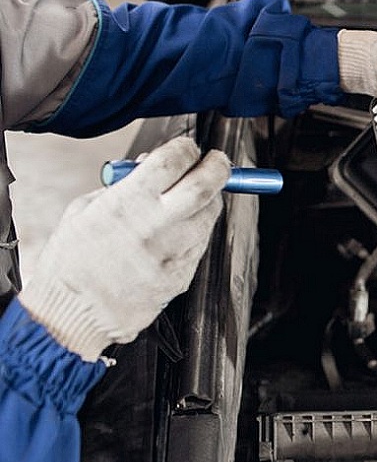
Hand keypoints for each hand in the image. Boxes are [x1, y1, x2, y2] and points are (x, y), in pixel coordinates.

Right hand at [19, 136, 229, 361]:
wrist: (73, 314)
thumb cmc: (73, 260)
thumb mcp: (86, 210)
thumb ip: (123, 185)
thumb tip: (151, 165)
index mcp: (128, 203)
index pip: (173, 161)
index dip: (187, 148)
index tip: (188, 147)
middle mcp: (157, 226)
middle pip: (206, 185)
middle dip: (218, 166)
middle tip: (217, 161)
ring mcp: (173, 253)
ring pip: (209, 215)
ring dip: (207, 201)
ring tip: (189, 200)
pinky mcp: (182, 275)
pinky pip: (201, 243)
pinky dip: (196, 230)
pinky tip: (177, 231)